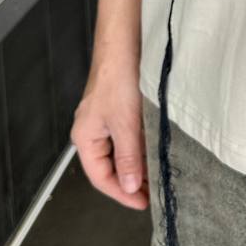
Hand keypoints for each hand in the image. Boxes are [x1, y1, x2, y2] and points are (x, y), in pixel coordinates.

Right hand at [71, 49, 148, 209]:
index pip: (101, 177)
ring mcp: (107, 119)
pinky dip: (142, 146)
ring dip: (139, 164)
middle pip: (111, 166)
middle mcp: (94, 130)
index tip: (143, 203)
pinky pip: (130, 135)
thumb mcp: (126, 123)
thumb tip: (130, 185)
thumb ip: (128, 156)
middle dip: (131, 181)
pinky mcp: (121, 108)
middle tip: (155, 192)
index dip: (121, 193)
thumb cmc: (119, 78)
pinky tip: (158, 150)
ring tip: (159, 175)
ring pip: (122, 151)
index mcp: (85, 138)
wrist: (125, 42)